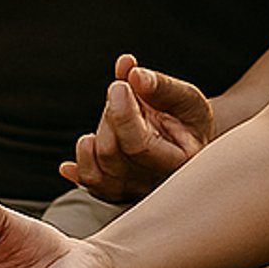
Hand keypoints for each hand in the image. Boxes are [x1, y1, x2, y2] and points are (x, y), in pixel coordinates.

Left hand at [59, 54, 215, 201]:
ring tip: (116, 116)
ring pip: (95, 169)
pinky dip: (80, 163)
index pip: (137, 144)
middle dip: (111, 116)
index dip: (122, 113)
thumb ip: (160, 86)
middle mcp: (156, 184)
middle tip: (125, 94)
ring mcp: (133, 192)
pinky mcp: (115, 194)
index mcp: (181, 160)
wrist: (188, 140)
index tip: (118, 85)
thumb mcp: (185, 97)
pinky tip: (87, 142)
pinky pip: (88, 183)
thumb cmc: (188, 119)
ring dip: (97, 134)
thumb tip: (132, 73)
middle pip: (111, 152)